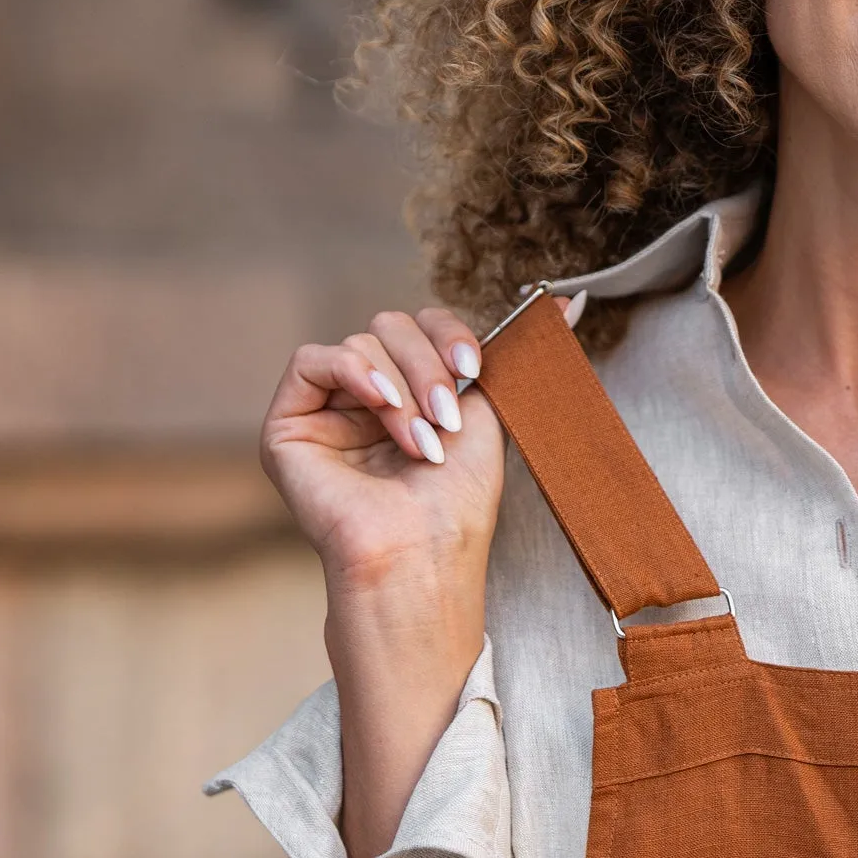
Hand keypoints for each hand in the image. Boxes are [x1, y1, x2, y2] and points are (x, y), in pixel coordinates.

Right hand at [260, 307, 505, 857]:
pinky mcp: (288, 423)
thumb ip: (510, 355)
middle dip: (429, 366)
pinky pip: (313, 359)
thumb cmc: (456, 501)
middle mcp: (367, 396)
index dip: (449, 333)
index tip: (476, 368)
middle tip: (448, 419)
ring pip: (362, 343)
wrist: (422, 555)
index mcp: (412, 391)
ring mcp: (326, 409)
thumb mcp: (490, 411)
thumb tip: (569, 302)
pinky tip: (381, 406)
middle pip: (392, 326)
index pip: (423, 325)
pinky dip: (355, 374)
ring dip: (403, 389)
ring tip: (420, 443)